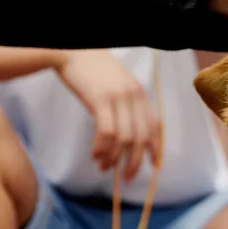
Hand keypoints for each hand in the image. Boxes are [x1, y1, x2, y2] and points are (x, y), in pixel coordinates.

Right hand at [54, 50, 161, 179]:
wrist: (72, 51)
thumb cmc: (92, 71)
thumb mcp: (116, 85)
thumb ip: (125, 105)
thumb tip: (127, 134)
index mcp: (140, 93)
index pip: (154, 125)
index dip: (155, 147)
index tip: (152, 164)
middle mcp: (133, 96)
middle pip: (141, 137)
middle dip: (134, 161)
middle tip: (126, 177)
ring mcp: (118, 97)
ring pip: (124, 138)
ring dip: (114, 158)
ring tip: (104, 167)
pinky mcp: (100, 99)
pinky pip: (107, 132)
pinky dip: (102, 148)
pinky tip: (95, 155)